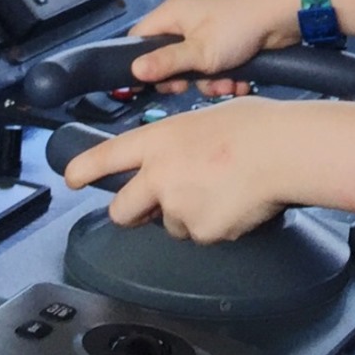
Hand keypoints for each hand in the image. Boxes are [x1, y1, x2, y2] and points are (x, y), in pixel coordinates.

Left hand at [62, 99, 301, 241]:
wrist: (284, 152)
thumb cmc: (257, 126)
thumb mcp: (207, 119)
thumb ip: (182, 143)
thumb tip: (183, 158)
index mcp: (159, 141)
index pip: (107, 156)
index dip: (83, 169)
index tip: (70, 177)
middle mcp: (159, 176)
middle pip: (122, 210)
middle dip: (132, 213)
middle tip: (151, 208)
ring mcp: (177, 208)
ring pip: (171, 225)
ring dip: (188, 216)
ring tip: (224, 190)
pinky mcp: (201, 232)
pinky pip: (203, 235)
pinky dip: (216, 226)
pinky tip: (237, 204)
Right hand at [126, 0, 298, 95]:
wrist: (284, 13)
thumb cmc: (242, 21)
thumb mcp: (200, 52)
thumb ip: (166, 63)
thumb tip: (136, 70)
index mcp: (173, 13)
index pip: (140, 38)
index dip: (142, 63)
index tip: (152, 83)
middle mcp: (188, 17)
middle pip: (170, 57)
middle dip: (184, 78)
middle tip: (191, 86)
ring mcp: (209, 27)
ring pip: (197, 65)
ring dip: (210, 80)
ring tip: (226, 82)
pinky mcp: (228, 37)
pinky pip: (217, 63)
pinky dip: (226, 74)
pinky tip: (239, 79)